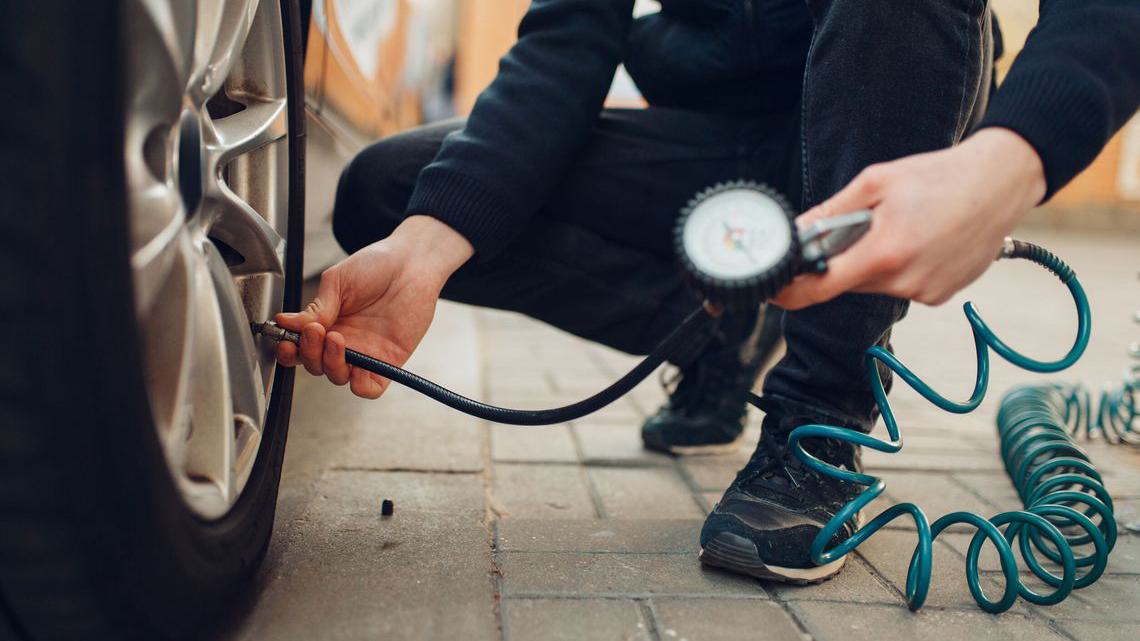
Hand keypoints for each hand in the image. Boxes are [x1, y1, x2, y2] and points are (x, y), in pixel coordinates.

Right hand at [275, 216, 473, 397]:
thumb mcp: (337, 281)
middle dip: (309, 353)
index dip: (290, 350)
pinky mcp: (388, 361)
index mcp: (327, 323)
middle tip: (315, 331)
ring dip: (331, 364)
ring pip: (338, 377)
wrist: (411, 262)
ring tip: (336, 338)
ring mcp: (365, 353)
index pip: (301, 348)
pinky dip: (360, 386)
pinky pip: (370, 387)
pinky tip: (356, 367)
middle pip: (316, 365)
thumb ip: (316, 307)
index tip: (286, 340)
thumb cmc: (376, 265)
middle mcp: (344, 341)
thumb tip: (287, 323)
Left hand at [773, 128, 1046, 308]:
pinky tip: (921, 239)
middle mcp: (904, 281)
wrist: (1002, 182)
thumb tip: (798, 232)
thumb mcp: (877, 182)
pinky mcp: (940, 295)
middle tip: (863, 225)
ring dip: (874, 261)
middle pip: (848, 282)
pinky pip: (902, 286)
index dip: (791, 291)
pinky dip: (901, 267)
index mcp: (884, 253)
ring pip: (876, 284)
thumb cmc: (941, 176)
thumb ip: (832, 212)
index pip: (820, 288)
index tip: (775, 288)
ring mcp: (925, 292)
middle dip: (844, 258)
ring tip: (902, 226)